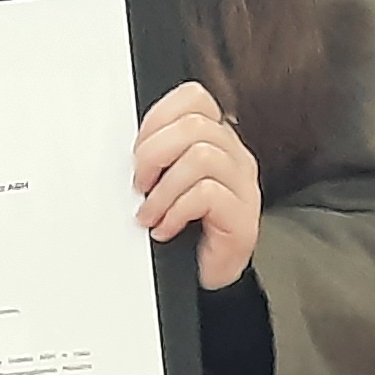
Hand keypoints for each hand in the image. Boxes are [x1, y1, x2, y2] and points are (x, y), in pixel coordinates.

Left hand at [133, 80, 261, 289]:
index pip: (194, 99)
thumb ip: (158, 155)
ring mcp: (243, 187)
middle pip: (196, 125)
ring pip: (202, 157)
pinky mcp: (243, 218)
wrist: (204, 275)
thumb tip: (130, 146)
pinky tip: (166, 227)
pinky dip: (176, 211)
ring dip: (164, 187)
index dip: (159, 118)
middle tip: (140, 184)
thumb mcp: (165, 182)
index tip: (138, 150)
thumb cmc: (184, 229)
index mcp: (216, 140)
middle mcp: (234, 157)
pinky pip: (207, 194)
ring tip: (151, 211)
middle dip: (154, 153)